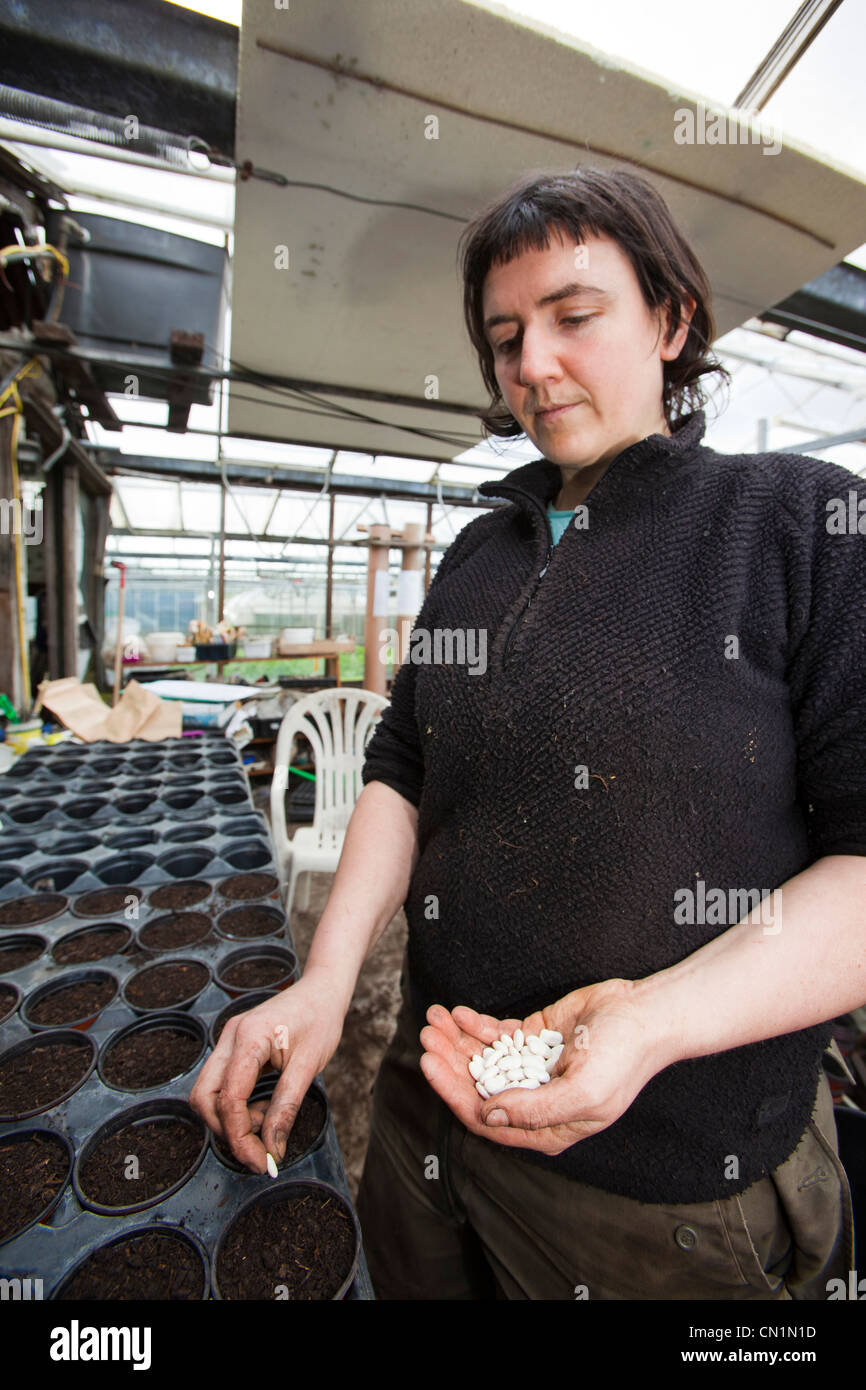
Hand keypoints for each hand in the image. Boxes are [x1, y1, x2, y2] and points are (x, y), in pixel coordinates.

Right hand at [188, 970, 343, 1173]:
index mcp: (249, 1038)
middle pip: (203, 1097)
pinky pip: (220, 1085)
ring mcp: (227, 1041)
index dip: (241, 1138)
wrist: (322, 991)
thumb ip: (286, 1108)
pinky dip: (236, 1106)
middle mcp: (229, 1037)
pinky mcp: (233, 1048)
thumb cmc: (320, 1021)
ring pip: (206, 1093)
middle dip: (226, 1131)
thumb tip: (272, 1149)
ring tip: (266, 1123)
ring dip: (230, 1120)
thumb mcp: (308, 1066)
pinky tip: (262, 1110)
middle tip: (259, 1151)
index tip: (262, 1163)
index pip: (229, 1099)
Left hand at [419, 977, 664, 1155]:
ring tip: (434, 1019)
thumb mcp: (585, 1093)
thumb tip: (489, 1116)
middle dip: (448, 1062)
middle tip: (427, 1036)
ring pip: (482, 1060)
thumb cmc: (625, 1059)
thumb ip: (535, 1109)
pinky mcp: (534, 1038)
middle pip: (477, 1087)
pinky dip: (474, 1025)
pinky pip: (496, 1036)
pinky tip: (458, 1013)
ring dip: (455, 1041)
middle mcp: (534, 1101)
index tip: (430, 1065)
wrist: (645, 1015)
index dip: (454, 1093)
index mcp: (547, 1127)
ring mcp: (531, 1068)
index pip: (486, 1119)